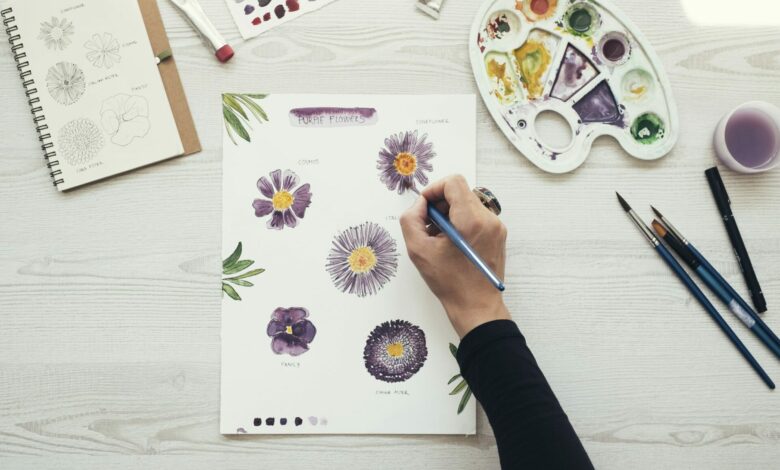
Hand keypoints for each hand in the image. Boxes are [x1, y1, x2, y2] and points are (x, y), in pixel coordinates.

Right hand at [400, 175, 509, 337]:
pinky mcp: (498, 235)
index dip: (434, 190)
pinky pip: (476, 217)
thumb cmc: (450, 283)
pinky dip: (460, 223)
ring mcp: (497, 227)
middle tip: (428, 227)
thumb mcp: (419, 250)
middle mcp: (489, 219)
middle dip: (440, 205)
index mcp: (471, 220)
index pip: (453, 182)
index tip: (424, 208)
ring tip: (438, 239)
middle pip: (460, 192)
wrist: (477, 307)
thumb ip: (411, 220)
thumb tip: (419, 205)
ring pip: (467, 204)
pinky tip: (451, 244)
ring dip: (449, 215)